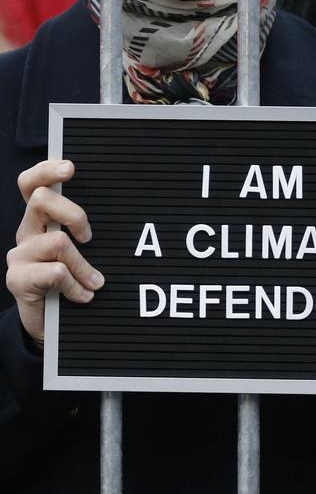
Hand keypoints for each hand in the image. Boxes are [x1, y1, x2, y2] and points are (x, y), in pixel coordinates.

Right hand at [6, 160, 103, 347]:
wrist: (50, 325)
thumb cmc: (72, 281)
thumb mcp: (82, 251)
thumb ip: (86, 230)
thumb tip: (121, 206)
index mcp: (41, 219)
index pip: (32, 184)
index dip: (46, 171)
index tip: (70, 168)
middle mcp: (27, 232)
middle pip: (40, 199)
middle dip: (73, 214)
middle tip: (89, 236)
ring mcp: (19, 255)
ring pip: (57, 241)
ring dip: (83, 265)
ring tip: (94, 282)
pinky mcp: (17, 279)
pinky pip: (55, 272)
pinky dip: (76, 286)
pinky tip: (82, 296)